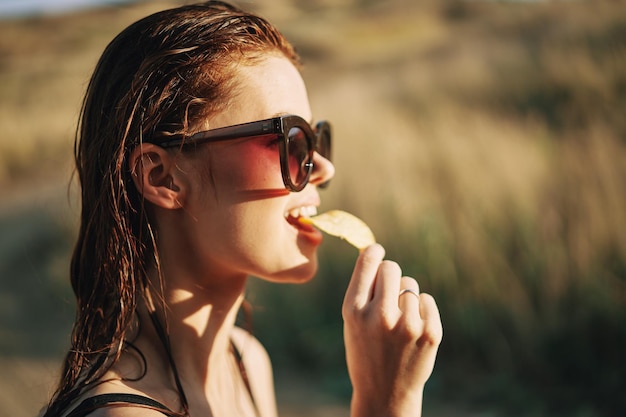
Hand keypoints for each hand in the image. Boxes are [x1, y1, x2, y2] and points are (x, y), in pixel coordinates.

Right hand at [343, 244, 442, 416]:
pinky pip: (426, 299)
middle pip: (391, 267)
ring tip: (397, 321)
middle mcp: (380, 316)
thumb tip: (375, 251)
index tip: (376, 251)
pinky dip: (420, 309)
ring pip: (410, 285)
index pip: (369, 262)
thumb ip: (362, 289)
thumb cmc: (365, 350)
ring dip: (404, 296)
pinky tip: (412, 329)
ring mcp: (408, 325)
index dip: (373, 252)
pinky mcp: (430, 333)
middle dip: (389, 275)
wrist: (386, 393)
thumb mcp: (352, 321)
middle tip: (386, 293)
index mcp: (354, 311)